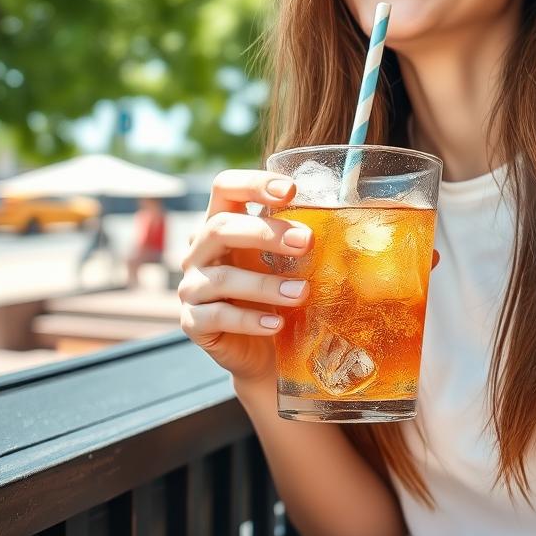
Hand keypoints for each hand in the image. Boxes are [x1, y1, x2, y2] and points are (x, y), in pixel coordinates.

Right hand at [178, 170, 312, 385]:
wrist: (263, 351)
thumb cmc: (277, 295)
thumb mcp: (287, 263)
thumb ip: (298, 240)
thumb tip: (344, 225)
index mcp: (222, 223)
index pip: (225, 187)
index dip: (253, 184)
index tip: (291, 190)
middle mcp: (200, 251)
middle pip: (220, 227)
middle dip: (266, 233)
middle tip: (306, 242)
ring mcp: (191, 286)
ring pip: (222, 277)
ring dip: (265, 284)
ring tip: (302, 292)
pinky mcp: (192, 322)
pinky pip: (216, 317)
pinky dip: (249, 320)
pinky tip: (276, 324)